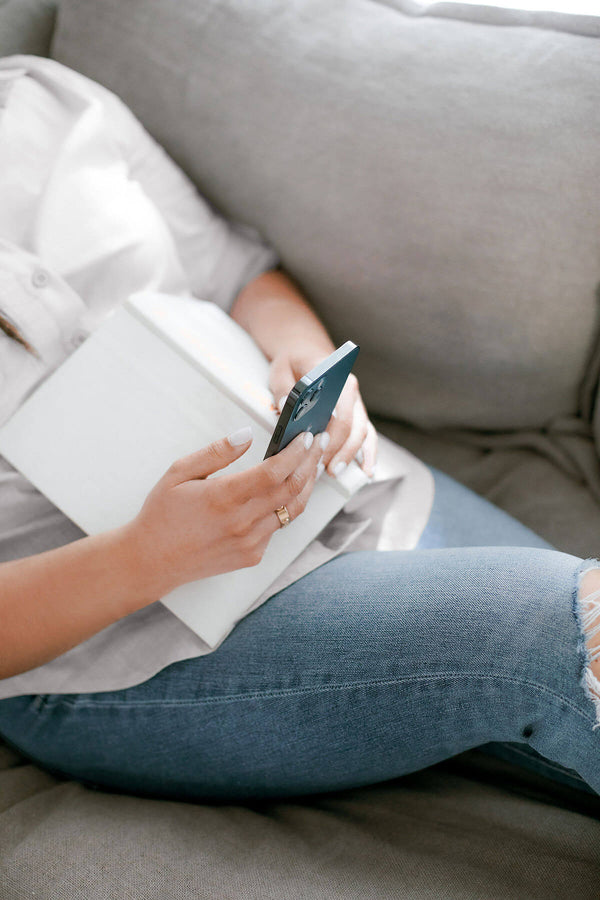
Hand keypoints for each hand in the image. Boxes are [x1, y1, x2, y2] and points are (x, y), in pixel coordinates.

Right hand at [126, 426, 323, 594]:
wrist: (152, 561)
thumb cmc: (162, 514)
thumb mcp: (179, 472)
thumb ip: (217, 452)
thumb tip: (246, 434)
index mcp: (224, 497)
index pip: (275, 471)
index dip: (296, 451)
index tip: (306, 436)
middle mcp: (242, 522)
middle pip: (292, 488)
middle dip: (310, 461)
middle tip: (318, 443)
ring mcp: (250, 542)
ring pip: (293, 510)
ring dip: (306, 485)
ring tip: (312, 464)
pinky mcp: (252, 556)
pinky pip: (277, 527)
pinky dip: (285, 507)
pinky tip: (284, 492)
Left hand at [269, 347, 377, 478]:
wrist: (306, 352)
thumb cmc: (294, 362)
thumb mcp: (281, 369)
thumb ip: (283, 387)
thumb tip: (285, 405)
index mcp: (336, 377)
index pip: (338, 411)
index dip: (331, 434)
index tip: (321, 449)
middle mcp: (351, 391)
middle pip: (352, 426)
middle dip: (338, 450)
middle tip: (323, 469)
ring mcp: (356, 404)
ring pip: (361, 433)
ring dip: (350, 455)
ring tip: (333, 472)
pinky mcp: (357, 415)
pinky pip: (368, 436)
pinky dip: (369, 453)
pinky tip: (366, 471)